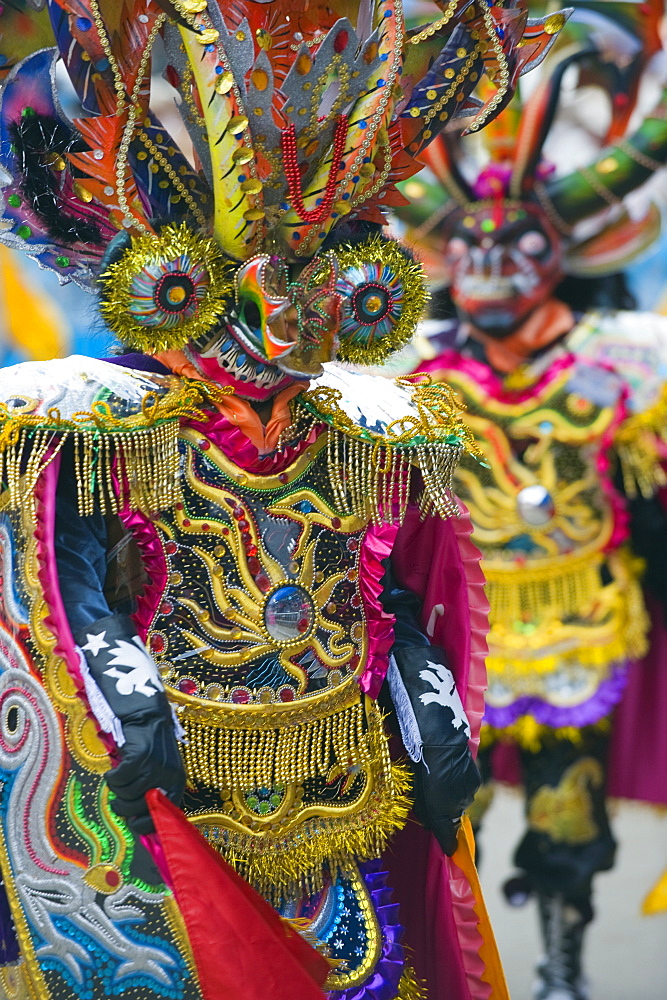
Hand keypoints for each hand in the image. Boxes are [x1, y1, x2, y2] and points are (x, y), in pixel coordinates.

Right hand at [106, 713, 185, 834]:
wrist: (146, 716)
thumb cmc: (151, 747)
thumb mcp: (160, 771)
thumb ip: (153, 793)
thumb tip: (139, 820)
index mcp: (176, 783)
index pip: (163, 814)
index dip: (146, 823)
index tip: (133, 822)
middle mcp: (168, 776)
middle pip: (138, 807)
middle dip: (124, 806)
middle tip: (118, 799)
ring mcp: (154, 766)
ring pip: (126, 794)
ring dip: (117, 789)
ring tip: (118, 779)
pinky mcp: (139, 756)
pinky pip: (118, 779)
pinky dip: (112, 778)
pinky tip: (113, 772)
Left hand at [412, 735, 480, 854]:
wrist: (439, 740)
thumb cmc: (420, 766)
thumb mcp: (416, 790)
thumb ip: (423, 810)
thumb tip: (428, 822)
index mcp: (442, 811)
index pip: (447, 835)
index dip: (448, 844)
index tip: (450, 851)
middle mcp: (458, 806)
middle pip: (452, 817)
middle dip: (445, 814)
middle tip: (435, 802)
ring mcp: (468, 793)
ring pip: (460, 802)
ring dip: (453, 798)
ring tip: (443, 783)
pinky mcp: (475, 780)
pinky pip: (467, 789)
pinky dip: (460, 786)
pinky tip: (452, 774)